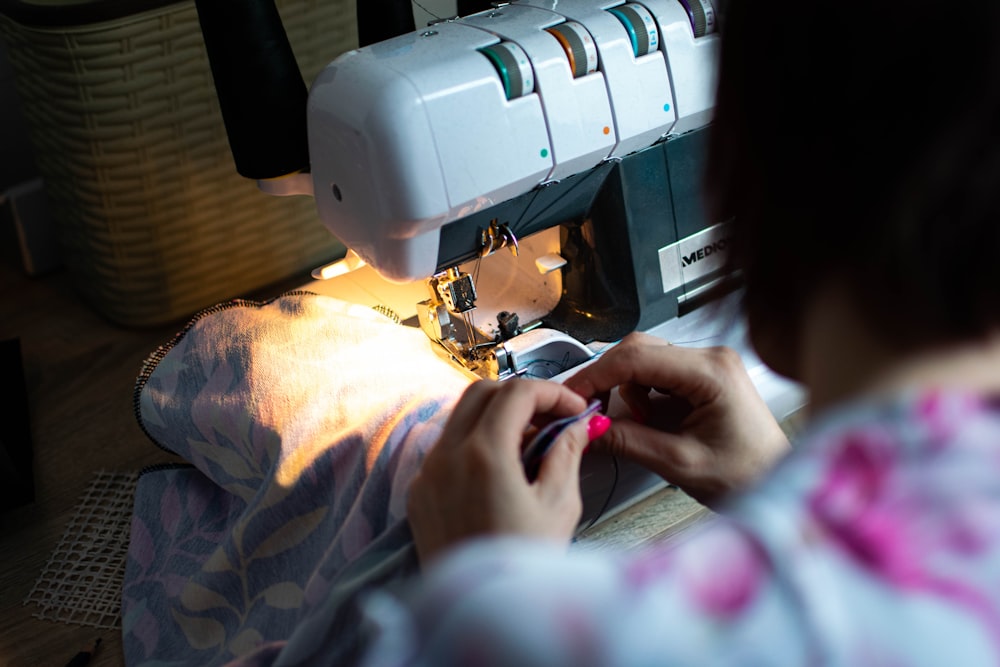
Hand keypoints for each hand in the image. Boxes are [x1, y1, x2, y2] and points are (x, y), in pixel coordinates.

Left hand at [406, 378, 607, 564]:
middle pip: (482, 392)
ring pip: (460, 417)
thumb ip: (566, 453)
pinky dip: (474, 442)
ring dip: (496, 417)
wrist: (483, 614)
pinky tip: (503, 469)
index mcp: (484, 454)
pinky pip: (446, 448)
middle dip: (521, 396)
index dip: (551, 392)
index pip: (517, 392)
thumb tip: (576, 426)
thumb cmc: (522, 566)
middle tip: (552, 418)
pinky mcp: (419, 494)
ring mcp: (427, 474)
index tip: (573, 408)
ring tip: (531, 444)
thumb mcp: (558, 506)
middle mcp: (446, 457)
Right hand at [563, 333, 789, 507]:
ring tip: (638, 426)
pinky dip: (641, 394)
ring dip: (627, 390)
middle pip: (638, 350)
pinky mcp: (703, 376)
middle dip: (609, 380)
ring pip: (644, 360)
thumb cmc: (747, 474)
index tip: (572, 397)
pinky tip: (649, 420)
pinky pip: (657, 373)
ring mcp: (708, 364)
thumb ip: (628, 441)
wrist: (778, 484)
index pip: (637, 358)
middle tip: (591, 412)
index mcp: (712, 372)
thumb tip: (586, 428)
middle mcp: (711, 358)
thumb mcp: (678, 463)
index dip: (596, 376)